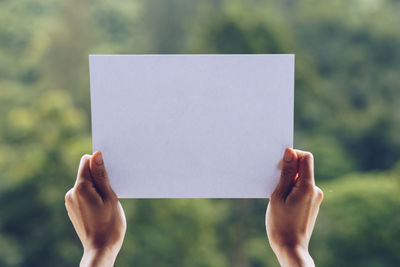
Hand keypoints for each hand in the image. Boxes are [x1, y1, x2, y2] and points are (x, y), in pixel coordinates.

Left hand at [65, 151, 125, 266]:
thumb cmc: (110, 224)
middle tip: (112, 191)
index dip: (99, 163)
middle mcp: (71, 193)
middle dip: (99, 177)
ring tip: (107, 202)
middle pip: (86, 173)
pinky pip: (83, 195)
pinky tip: (101, 208)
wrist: (100, 249)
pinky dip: (93, 196)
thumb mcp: (110, 197)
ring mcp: (70, 202)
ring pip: (86, 184)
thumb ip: (101, 175)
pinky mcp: (72, 209)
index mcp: (80, 188)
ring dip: (97, 188)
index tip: (110, 173)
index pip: (86, 161)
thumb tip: (96, 154)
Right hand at [266, 148, 322, 266]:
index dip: (293, 155)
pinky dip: (292, 189)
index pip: (306, 157)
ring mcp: (315, 198)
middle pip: (303, 167)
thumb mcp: (278, 195)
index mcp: (308, 186)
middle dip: (289, 169)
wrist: (290, 248)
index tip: (279, 164)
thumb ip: (286, 173)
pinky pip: (302, 189)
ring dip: (289, 181)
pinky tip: (282, 201)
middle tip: (274, 181)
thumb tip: (290, 152)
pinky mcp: (312, 204)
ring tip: (277, 195)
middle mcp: (315, 190)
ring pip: (301, 179)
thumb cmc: (281, 223)